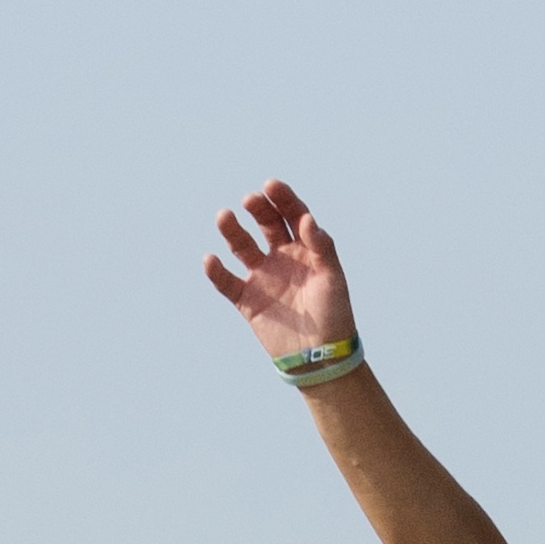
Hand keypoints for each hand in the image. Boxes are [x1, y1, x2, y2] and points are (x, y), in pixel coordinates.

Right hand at [203, 180, 356, 360]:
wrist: (321, 358)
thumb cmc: (334, 316)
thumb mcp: (333, 278)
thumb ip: (321, 247)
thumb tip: (306, 219)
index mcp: (305, 249)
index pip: (292, 215)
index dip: (282, 198)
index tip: (271, 185)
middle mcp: (282, 258)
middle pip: (266, 224)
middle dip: (258, 209)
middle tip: (250, 200)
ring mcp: (263, 278)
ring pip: (242, 246)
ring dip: (232, 231)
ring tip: (224, 217)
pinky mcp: (248, 301)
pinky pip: (227, 282)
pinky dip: (216, 271)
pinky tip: (210, 259)